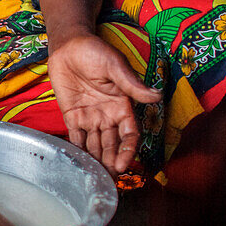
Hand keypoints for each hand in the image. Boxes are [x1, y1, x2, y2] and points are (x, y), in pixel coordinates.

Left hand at [47, 34, 161, 174]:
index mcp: (123, 106)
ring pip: (95, 145)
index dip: (127, 150)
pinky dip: (77, 151)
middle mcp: (108, 116)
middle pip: (112, 144)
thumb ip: (132, 85)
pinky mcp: (72, 117)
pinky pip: (76, 138)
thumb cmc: (96, 52)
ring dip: (96, 160)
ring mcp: (90, 118)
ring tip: (95, 177)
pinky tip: (78, 165)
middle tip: (107, 178)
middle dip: (111, 161)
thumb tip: (156, 96)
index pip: (129, 134)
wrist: (69, 46)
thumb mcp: (116, 66)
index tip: (123, 164)